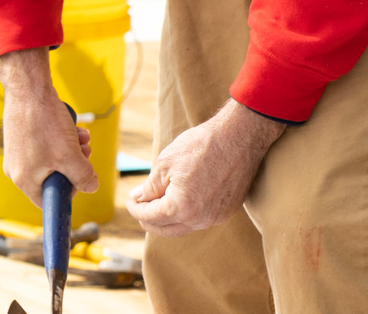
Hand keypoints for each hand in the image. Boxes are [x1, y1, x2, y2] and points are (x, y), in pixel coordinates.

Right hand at [0, 48, 97, 207]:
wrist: (28, 88)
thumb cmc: (44, 122)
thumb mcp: (69, 155)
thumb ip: (83, 176)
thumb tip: (91, 186)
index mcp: (24, 180)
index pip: (47, 201)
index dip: (69, 191)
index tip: (81, 178)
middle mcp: (16, 168)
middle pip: (52, 177)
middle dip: (74, 164)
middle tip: (85, 152)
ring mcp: (17, 151)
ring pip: (51, 158)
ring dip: (71, 149)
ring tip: (82, 136)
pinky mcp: (21, 135)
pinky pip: (44, 144)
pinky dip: (60, 138)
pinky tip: (72, 126)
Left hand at [126, 99, 284, 236]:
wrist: (238, 137)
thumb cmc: (200, 145)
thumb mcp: (166, 162)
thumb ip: (150, 186)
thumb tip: (138, 198)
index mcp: (181, 207)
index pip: (150, 217)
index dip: (136, 209)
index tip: (130, 200)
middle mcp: (199, 219)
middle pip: (166, 229)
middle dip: (149, 219)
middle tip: (140, 205)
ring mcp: (215, 217)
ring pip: (183, 227)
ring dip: (168, 218)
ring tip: (158, 202)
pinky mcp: (227, 211)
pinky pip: (201, 220)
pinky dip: (186, 214)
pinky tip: (181, 200)